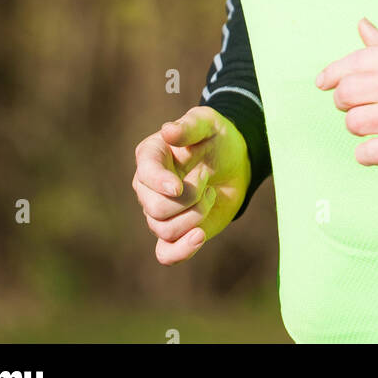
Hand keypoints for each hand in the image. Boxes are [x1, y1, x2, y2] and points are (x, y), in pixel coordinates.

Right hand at [132, 106, 251, 264]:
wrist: (233, 164)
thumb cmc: (216, 138)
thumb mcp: (208, 123)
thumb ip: (190, 126)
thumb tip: (167, 131)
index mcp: (150, 156)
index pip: (145, 174)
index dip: (159, 183)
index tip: (178, 187)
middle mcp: (147, 187)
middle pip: (156, 208)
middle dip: (190, 197)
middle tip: (207, 176)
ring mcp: (159, 211)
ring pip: (165, 229)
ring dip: (196, 215)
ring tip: (210, 193)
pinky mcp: (174, 232)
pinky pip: (165, 254)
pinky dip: (180, 251)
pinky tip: (199, 236)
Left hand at [315, 18, 377, 170]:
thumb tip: (361, 26)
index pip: (353, 63)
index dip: (331, 74)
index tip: (323, 83)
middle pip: (347, 93)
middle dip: (344, 101)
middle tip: (354, 106)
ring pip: (355, 123)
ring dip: (358, 127)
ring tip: (372, 127)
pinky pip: (372, 153)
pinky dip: (367, 154)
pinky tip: (376, 149)